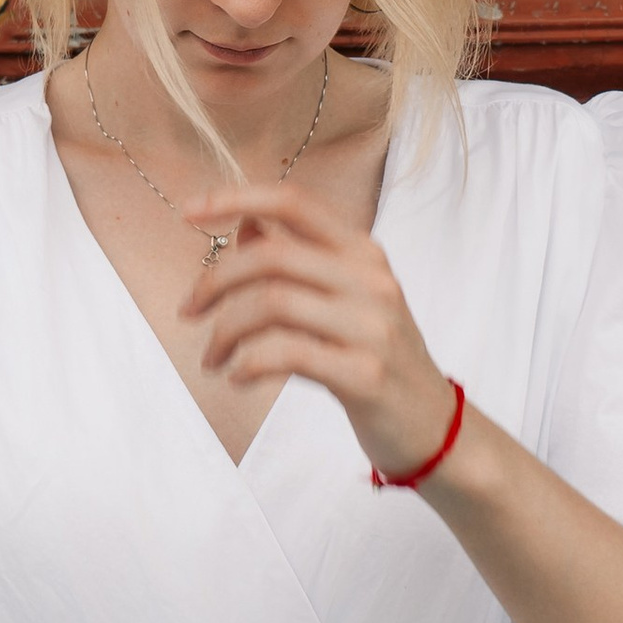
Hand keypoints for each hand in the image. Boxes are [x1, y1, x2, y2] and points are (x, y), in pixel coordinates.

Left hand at [181, 177, 457, 480]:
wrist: (435, 424)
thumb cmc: (377, 358)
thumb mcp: (347, 298)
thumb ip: (300, 259)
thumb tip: (246, 224)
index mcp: (363, 252)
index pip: (294, 202)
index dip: (236, 198)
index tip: (189, 212)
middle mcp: (371, 280)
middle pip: (270, 256)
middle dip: (214, 282)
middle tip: (188, 311)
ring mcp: (372, 326)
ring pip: (272, 304)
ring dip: (225, 332)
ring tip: (213, 358)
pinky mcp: (365, 375)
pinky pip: (286, 354)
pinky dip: (248, 363)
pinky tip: (239, 377)